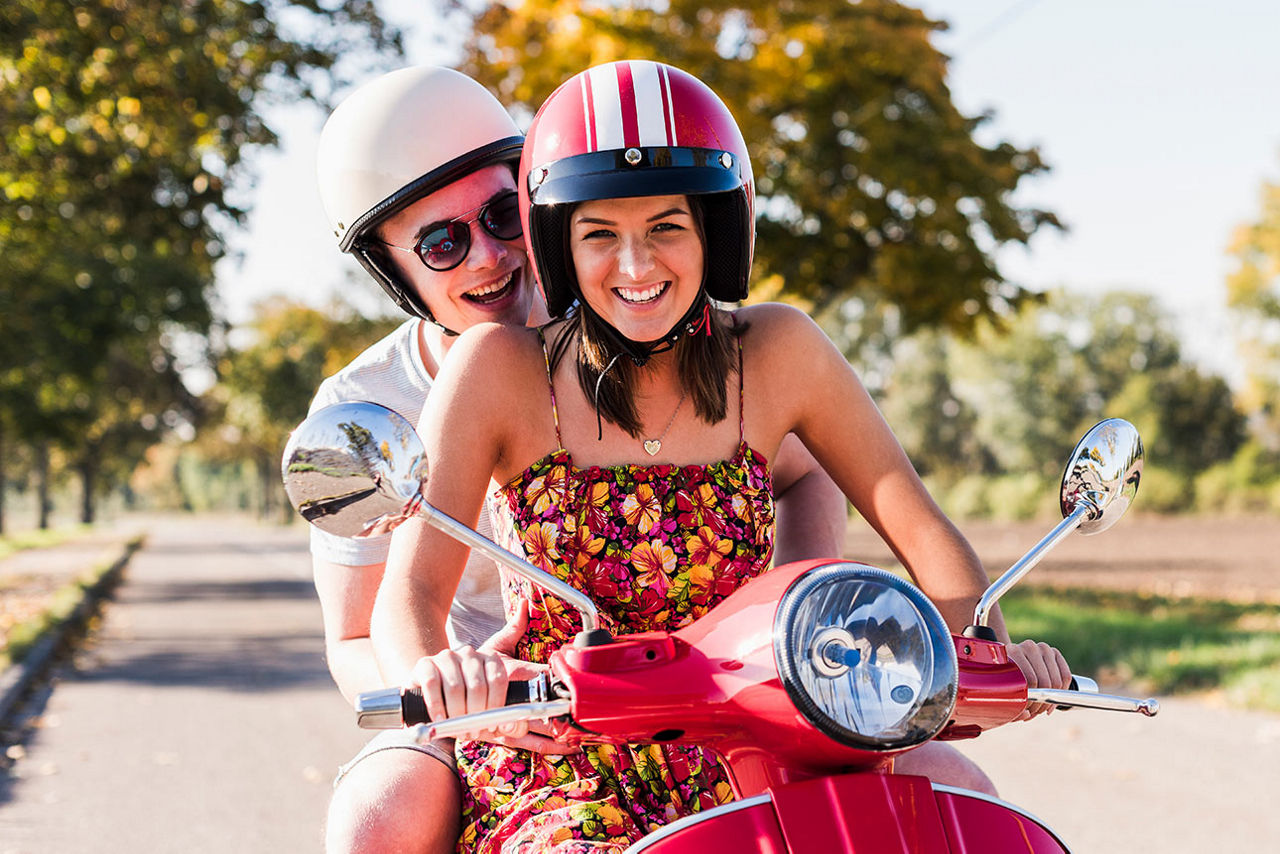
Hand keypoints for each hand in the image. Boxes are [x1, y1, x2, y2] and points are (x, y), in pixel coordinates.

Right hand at [407, 599, 574, 754]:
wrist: (429, 682)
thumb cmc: (467, 695)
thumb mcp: (494, 700)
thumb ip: (517, 711)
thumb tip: (525, 727)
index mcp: (492, 660)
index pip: (501, 680)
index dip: (501, 707)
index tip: (504, 728)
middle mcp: (472, 655)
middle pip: (480, 687)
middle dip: (479, 716)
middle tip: (477, 732)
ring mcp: (448, 658)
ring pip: (457, 688)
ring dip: (458, 715)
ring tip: (459, 728)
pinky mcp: (426, 665)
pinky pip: (434, 686)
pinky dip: (437, 707)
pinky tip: (440, 718)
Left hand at [1005, 639, 1071, 720]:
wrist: (1010, 662)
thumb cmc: (1006, 679)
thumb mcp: (1003, 689)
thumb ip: (1011, 704)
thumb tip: (1027, 715)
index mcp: (1013, 651)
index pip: (1030, 680)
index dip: (1031, 700)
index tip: (1026, 710)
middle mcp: (1029, 646)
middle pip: (1045, 681)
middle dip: (1041, 702)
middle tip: (1034, 711)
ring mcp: (1043, 648)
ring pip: (1057, 681)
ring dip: (1051, 699)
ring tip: (1040, 707)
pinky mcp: (1054, 652)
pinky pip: (1066, 676)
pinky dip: (1062, 691)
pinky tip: (1053, 699)